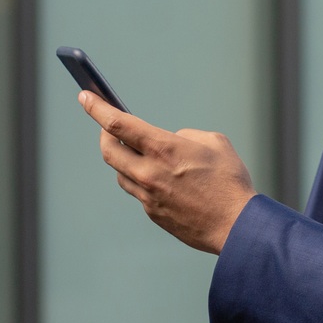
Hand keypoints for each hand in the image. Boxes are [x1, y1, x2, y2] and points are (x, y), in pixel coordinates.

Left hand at [81, 92, 255, 252]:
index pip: (117, 124)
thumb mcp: (214, 143)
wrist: (236, 226)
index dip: (97, 107)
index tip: (85, 96)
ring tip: (140, 155)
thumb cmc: (230, 183)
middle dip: (105, 134)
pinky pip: (138, 192)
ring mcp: (148, 196)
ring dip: (125, 160)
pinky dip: (143, 181)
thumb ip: (186, 136)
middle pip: (108, 150)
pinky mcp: (153, 213)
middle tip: (109, 127)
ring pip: (120, 173)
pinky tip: (161, 180)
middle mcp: (149, 172)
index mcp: (163, 149)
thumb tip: (171, 140)